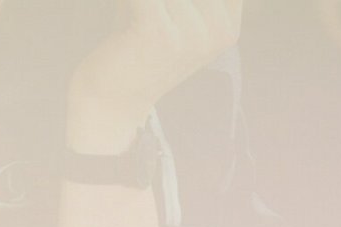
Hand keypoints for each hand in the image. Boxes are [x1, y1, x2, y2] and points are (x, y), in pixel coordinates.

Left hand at [67, 0, 243, 151]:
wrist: (111, 102)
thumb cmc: (135, 45)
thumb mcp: (169, 8)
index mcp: (229, 23)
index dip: (181, 0)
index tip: (164, 5)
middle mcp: (219, 30)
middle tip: (144, 5)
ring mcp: (193, 34)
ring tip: (131, 8)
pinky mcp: (160, 34)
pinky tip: (123, 5)